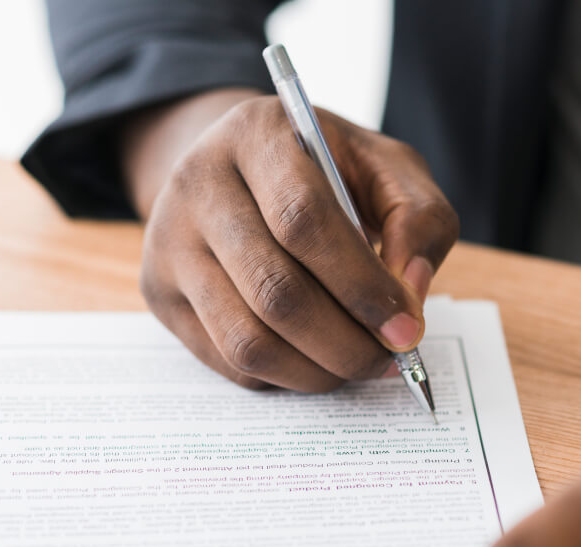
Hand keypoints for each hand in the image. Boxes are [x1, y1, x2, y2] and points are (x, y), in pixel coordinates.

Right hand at [122, 89, 457, 390]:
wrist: (243, 165)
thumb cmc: (330, 170)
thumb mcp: (389, 168)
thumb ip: (420, 219)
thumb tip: (411, 293)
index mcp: (258, 135)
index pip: (302, 219)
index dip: (361, 284)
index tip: (406, 326)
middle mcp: (198, 183)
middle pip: (274, 290)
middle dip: (346, 342)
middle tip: (390, 357)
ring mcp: (170, 241)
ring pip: (247, 338)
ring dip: (318, 370)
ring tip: (359, 363)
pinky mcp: (160, 292)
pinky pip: (228, 360)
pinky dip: (286, 375)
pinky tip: (317, 357)